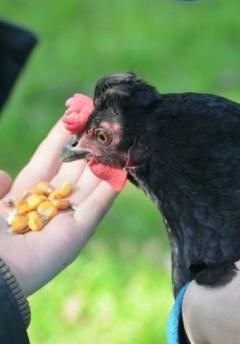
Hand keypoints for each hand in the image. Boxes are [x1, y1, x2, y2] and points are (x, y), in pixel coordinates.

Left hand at [0, 119, 118, 295]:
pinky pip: (99, 205)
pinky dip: (112, 187)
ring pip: (93, 182)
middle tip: (108, 119)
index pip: (50, 156)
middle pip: (76, 166)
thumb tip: (4, 176)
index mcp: (26, 193)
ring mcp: (67, 217)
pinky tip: (124, 167)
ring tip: (122, 135)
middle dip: (91, 143)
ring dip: (108, 160)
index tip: (77, 111)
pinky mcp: (79, 233)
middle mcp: (50, 202)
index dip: (64, 134)